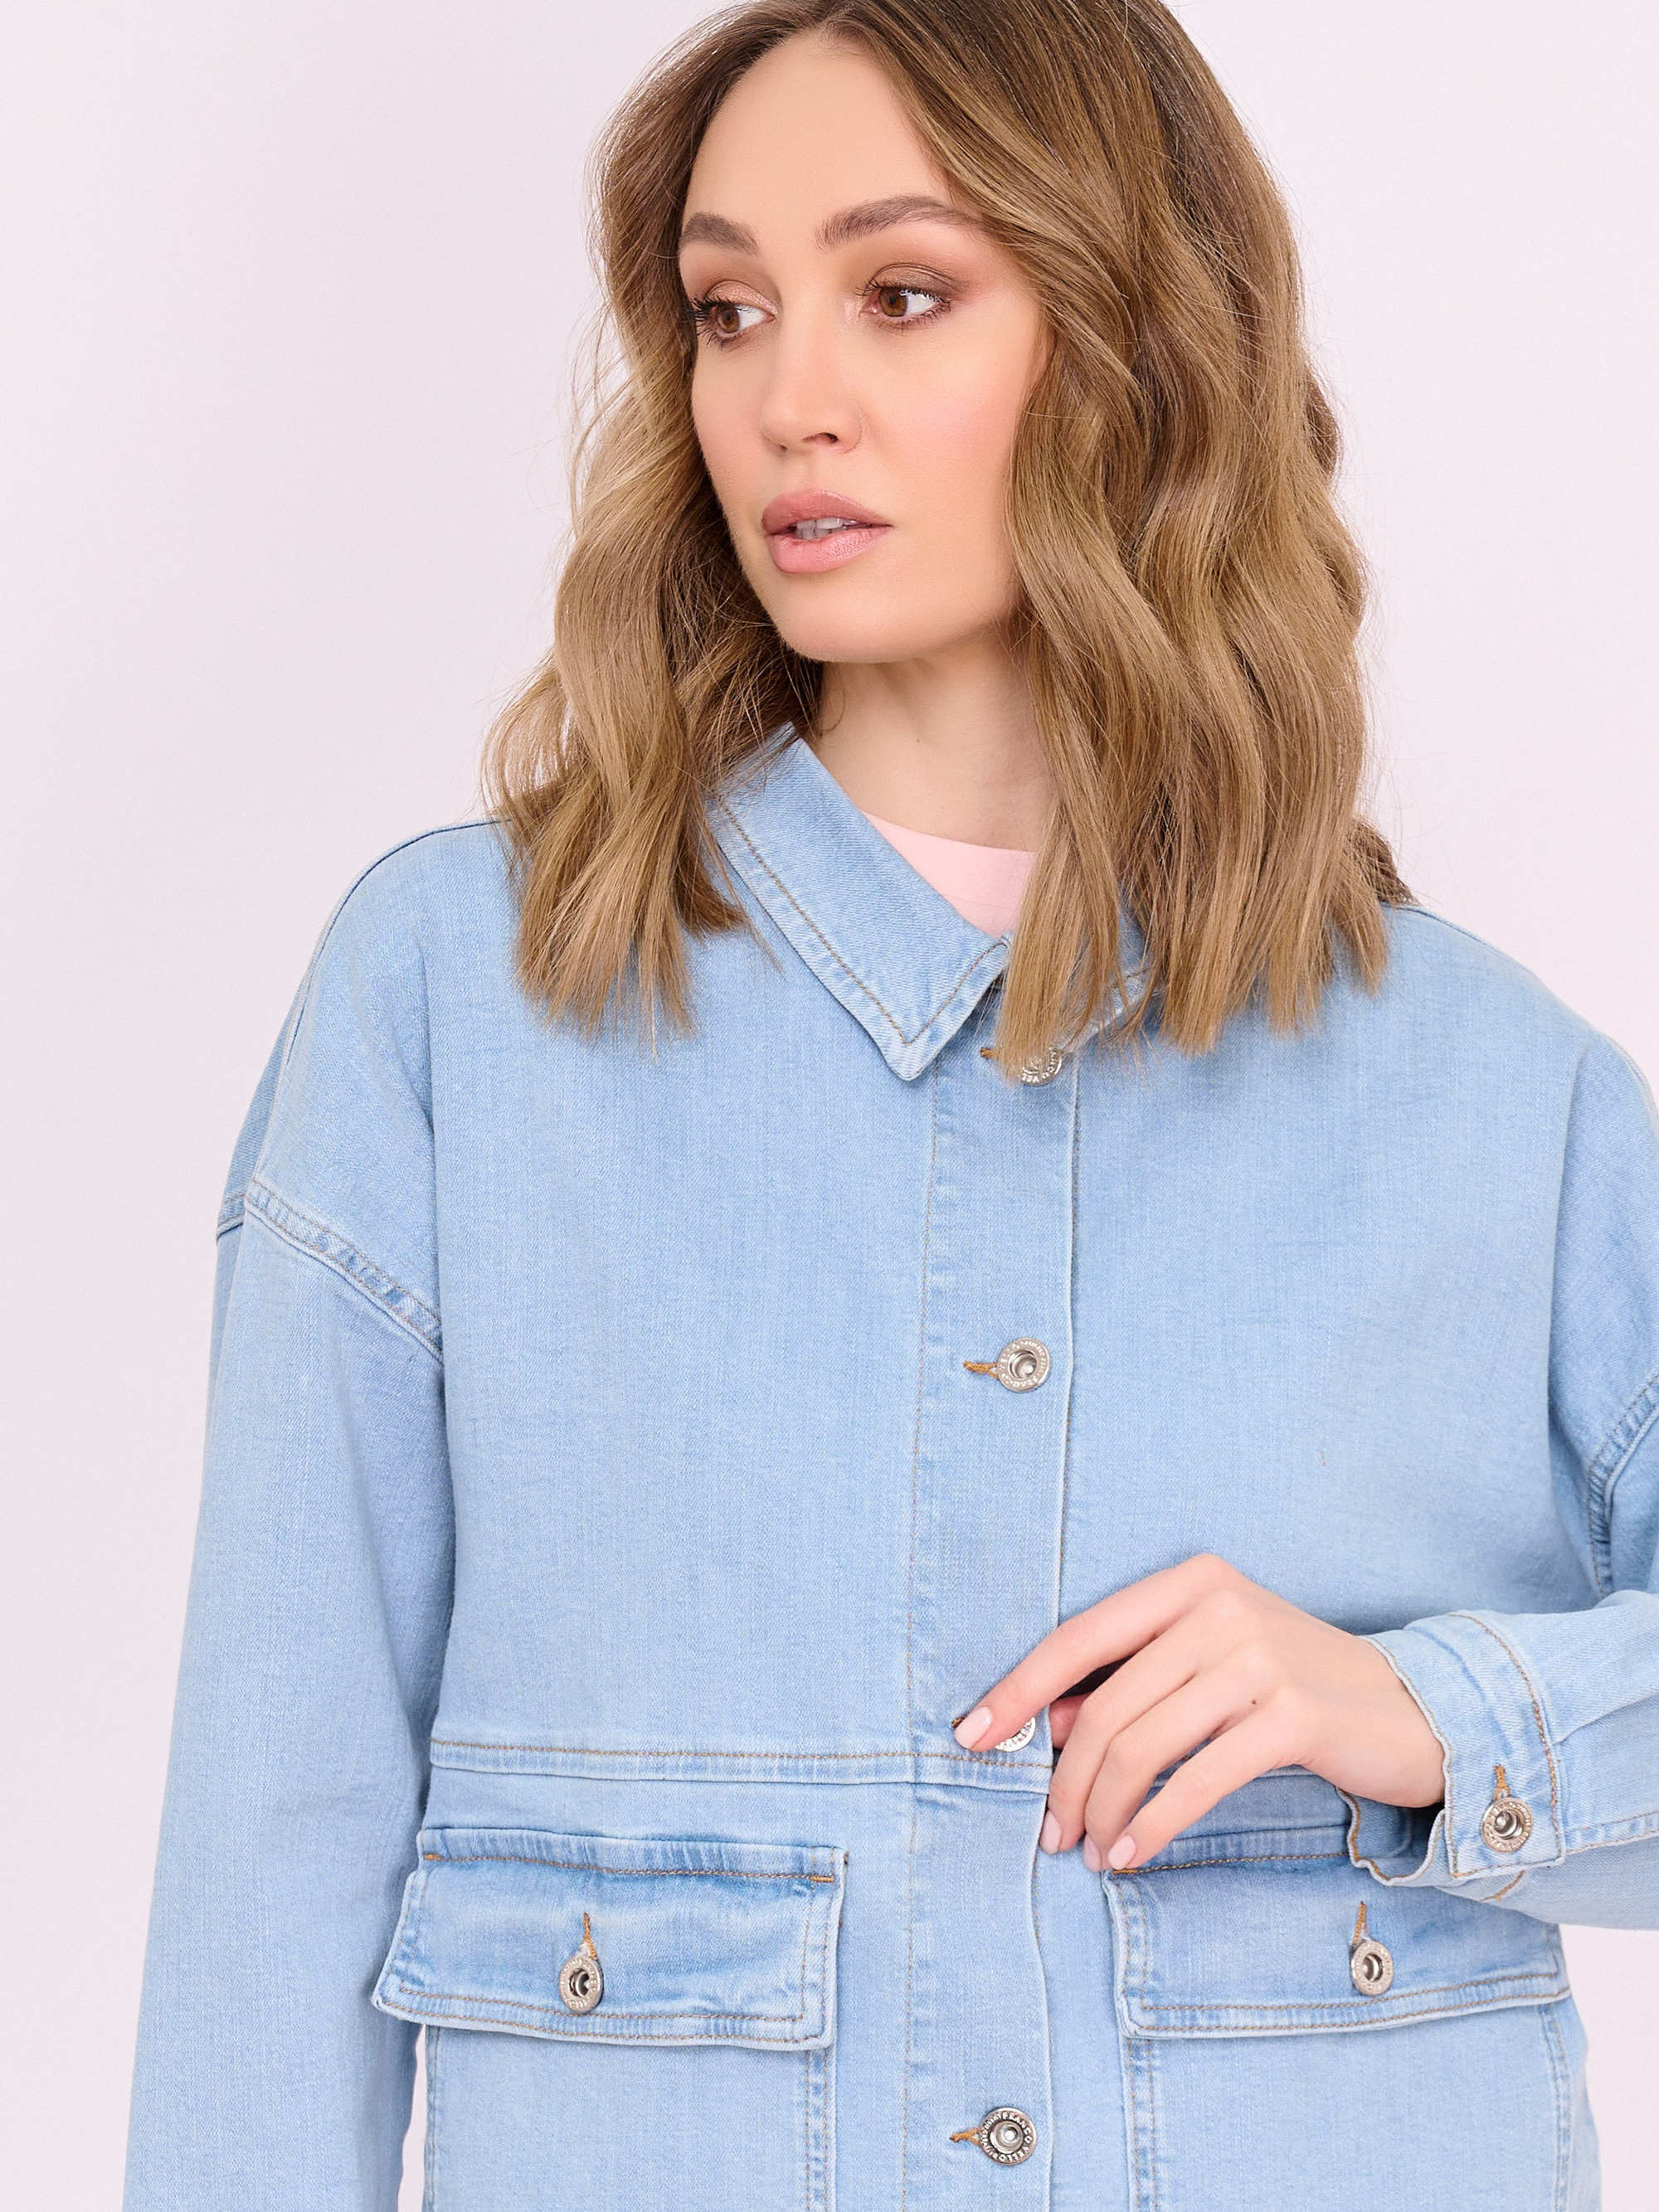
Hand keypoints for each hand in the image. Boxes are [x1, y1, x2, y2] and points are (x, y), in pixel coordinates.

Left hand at [952, 1554, 1444, 1870]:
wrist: (1411, 1708)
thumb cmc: (1292, 1688)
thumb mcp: (1208, 1667)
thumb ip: (1132, 1685)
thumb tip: (1039, 1726)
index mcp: (1190, 1582)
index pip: (1077, 1637)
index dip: (1016, 1690)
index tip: (969, 1737)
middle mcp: (1218, 1607)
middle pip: (1105, 1705)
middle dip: (1064, 1777)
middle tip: (1048, 1829)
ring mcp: (1257, 1657)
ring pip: (1142, 1745)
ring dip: (1104, 1810)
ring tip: (1089, 1849)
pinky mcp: (1291, 1715)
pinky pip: (1196, 1779)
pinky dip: (1154, 1825)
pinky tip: (1133, 1855)